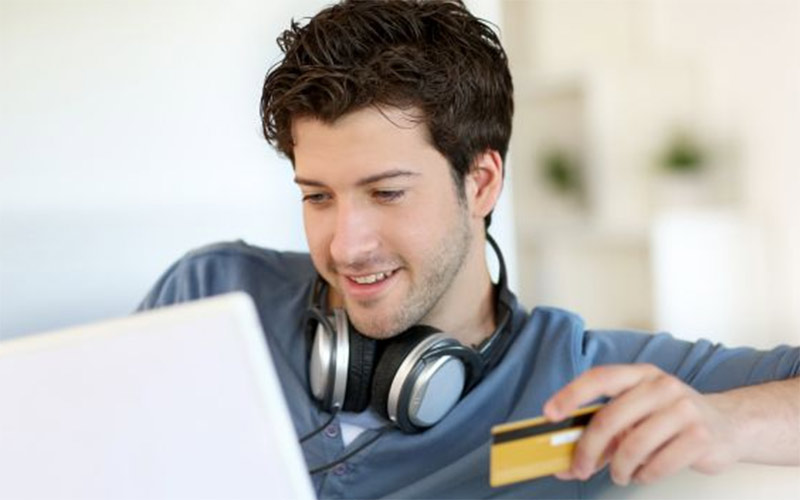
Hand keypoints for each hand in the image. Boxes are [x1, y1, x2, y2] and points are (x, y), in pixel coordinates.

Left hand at [543, 364, 741, 485]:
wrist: (729, 425)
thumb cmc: (671, 420)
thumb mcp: (637, 413)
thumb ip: (602, 431)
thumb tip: (562, 462)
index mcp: (640, 374)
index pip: (599, 378)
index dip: (571, 395)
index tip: (550, 414)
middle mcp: (661, 385)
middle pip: (610, 418)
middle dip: (588, 449)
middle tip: (580, 469)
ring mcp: (683, 409)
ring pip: (633, 445)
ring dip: (619, 468)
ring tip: (620, 475)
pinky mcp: (700, 436)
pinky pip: (658, 464)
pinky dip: (644, 475)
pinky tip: (645, 473)